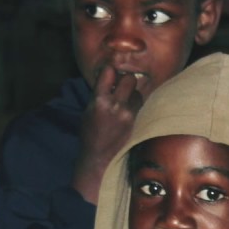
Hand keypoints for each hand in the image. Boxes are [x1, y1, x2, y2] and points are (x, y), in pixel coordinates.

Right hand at [72, 65, 143, 202]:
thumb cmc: (90, 134)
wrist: (98, 158)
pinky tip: (129, 112)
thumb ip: (99, 94)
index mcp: (98, 100)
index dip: (110, 71)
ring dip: (133, 94)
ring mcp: (127, 114)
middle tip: (121, 88)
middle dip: (125, 80)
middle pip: (129, 78)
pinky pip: (140, 105)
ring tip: (124, 103)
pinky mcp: (136, 122)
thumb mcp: (88, 111)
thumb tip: (109, 77)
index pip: (109, 71)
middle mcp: (114, 105)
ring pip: (138, 92)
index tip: (110, 75)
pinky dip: (136, 105)